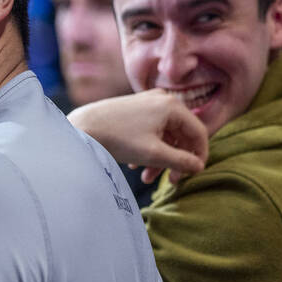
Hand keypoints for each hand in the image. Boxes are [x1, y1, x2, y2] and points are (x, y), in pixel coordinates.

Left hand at [68, 90, 208, 183]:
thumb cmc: (118, 139)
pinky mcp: (136, 109)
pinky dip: (149, 149)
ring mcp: (148, 102)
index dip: (199, 156)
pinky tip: (136, 165)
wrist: (82, 128)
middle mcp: (162, 99)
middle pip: (181, 134)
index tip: (193, 174)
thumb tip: (199, 167)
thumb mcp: (154, 154)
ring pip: (166, 135)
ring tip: (145, 177)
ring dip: (160, 158)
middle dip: (176, 160)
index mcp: (172, 106)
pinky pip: (152, 131)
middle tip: (170, 181)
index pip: (198, 132)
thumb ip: (181, 161)